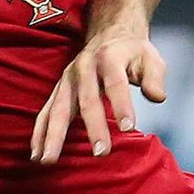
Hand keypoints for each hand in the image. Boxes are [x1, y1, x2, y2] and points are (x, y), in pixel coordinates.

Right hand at [31, 23, 165, 163]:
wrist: (109, 33)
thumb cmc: (132, 51)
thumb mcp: (150, 57)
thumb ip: (155, 77)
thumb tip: (157, 97)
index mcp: (109, 58)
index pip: (116, 83)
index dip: (122, 105)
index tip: (128, 128)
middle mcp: (84, 68)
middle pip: (87, 100)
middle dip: (93, 127)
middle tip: (101, 153)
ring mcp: (67, 79)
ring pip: (58, 108)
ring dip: (53, 135)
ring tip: (49, 160)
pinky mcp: (59, 90)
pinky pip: (46, 112)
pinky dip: (40, 133)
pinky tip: (36, 153)